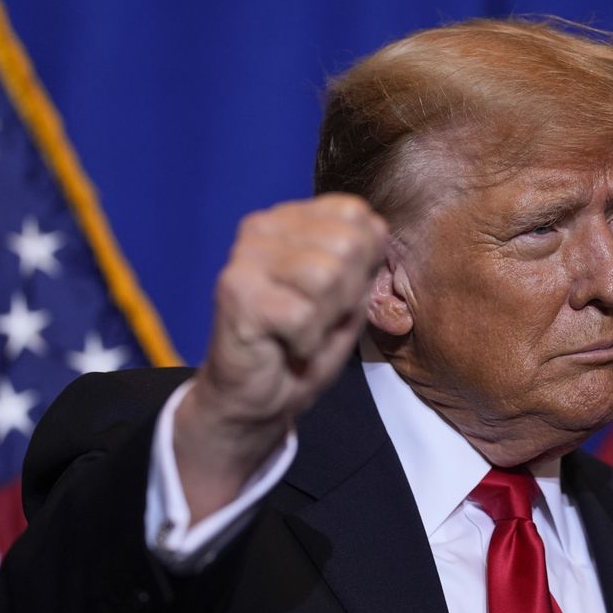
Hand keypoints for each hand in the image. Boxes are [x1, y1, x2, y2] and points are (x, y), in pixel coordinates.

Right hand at [175, 194, 387, 521]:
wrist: (256, 398)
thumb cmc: (304, 343)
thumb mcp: (351, 295)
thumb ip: (365, 256)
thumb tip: (376, 228)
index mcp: (292, 219)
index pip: (356, 214)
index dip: (363, 263)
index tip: (334, 294)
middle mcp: (264, 227)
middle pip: (347, 244)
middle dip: (347, 294)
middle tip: (317, 317)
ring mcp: (245, 257)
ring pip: (327, 275)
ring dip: (326, 317)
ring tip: (303, 329)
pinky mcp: (235, 293)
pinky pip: (303, 314)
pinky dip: (306, 341)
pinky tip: (286, 344)